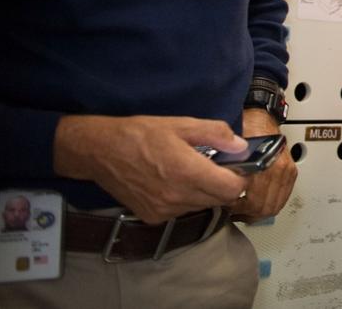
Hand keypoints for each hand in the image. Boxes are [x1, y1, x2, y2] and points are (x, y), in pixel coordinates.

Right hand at [54, 115, 248, 223]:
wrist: (100, 152)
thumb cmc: (141, 134)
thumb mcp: (182, 124)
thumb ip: (216, 134)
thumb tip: (241, 146)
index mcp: (188, 173)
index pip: (232, 189)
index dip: (242, 177)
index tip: (240, 166)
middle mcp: (178, 197)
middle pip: (220, 200)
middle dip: (226, 184)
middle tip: (218, 166)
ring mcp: (164, 210)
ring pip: (202, 206)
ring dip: (206, 192)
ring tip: (193, 172)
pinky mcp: (152, 217)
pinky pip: (182, 211)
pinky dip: (187, 199)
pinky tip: (175, 182)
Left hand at [230, 109, 296, 221]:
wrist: (261, 115)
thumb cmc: (247, 128)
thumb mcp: (230, 148)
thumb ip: (226, 169)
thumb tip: (219, 191)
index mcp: (265, 165)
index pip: (254, 202)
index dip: (238, 209)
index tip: (227, 206)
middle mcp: (279, 170)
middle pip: (266, 208)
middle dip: (248, 214)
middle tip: (234, 211)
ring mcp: (287, 171)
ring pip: (275, 205)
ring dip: (259, 210)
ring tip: (245, 208)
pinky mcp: (291, 172)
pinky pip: (283, 197)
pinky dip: (271, 203)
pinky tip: (258, 201)